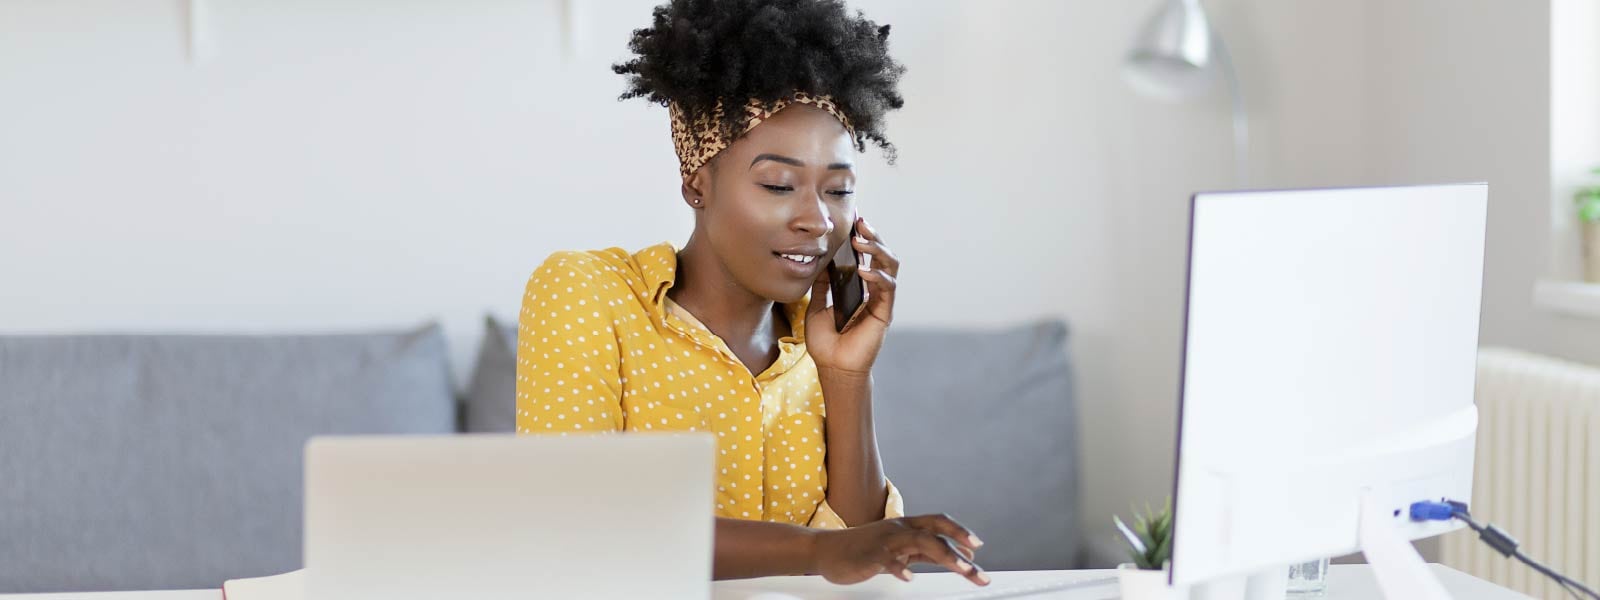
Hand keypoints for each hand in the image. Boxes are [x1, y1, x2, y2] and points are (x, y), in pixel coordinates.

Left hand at [805, 216, 897, 375]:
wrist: (832, 367)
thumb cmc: (826, 341)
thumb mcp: (816, 306)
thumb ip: (821, 285)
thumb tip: (818, 261)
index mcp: (858, 287)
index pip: (865, 255)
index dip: (862, 237)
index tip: (853, 220)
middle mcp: (873, 290)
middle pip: (881, 255)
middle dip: (873, 236)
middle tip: (860, 223)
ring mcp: (881, 300)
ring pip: (889, 266)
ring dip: (877, 250)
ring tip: (861, 241)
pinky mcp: (885, 312)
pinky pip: (887, 288)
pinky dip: (877, 276)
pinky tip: (863, 270)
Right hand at [808, 514, 989, 585]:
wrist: (826, 550)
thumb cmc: (864, 550)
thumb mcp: (899, 548)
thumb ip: (925, 551)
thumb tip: (959, 555)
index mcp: (906, 526)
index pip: (938, 523)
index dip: (959, 531)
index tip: (978, 546)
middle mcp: (899, 529)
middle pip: (935, 534)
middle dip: (959, 551)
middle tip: (976, 570)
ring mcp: (885, 541)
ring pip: (920, 542)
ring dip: (944, 555)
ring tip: (962, 569)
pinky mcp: (869, 555)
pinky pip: (887, 560)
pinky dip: (899, 568)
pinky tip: (909, 578)